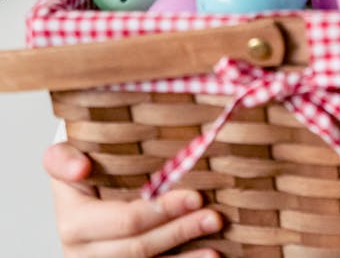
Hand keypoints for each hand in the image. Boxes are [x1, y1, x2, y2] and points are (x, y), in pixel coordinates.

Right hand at [44, 142, 222, 256]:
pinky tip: (208, 256)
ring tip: (215, 236)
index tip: (196, 196)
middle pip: (140, 246)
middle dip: (180, 229)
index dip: (161, 211)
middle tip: (213, 213)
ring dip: (186, 254)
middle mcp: (82, 252)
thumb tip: (80, 167)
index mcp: (73, 221)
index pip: (125, 221)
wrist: (77, 185)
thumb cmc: (83, 164)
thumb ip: (64, 157)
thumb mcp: (65, 153)